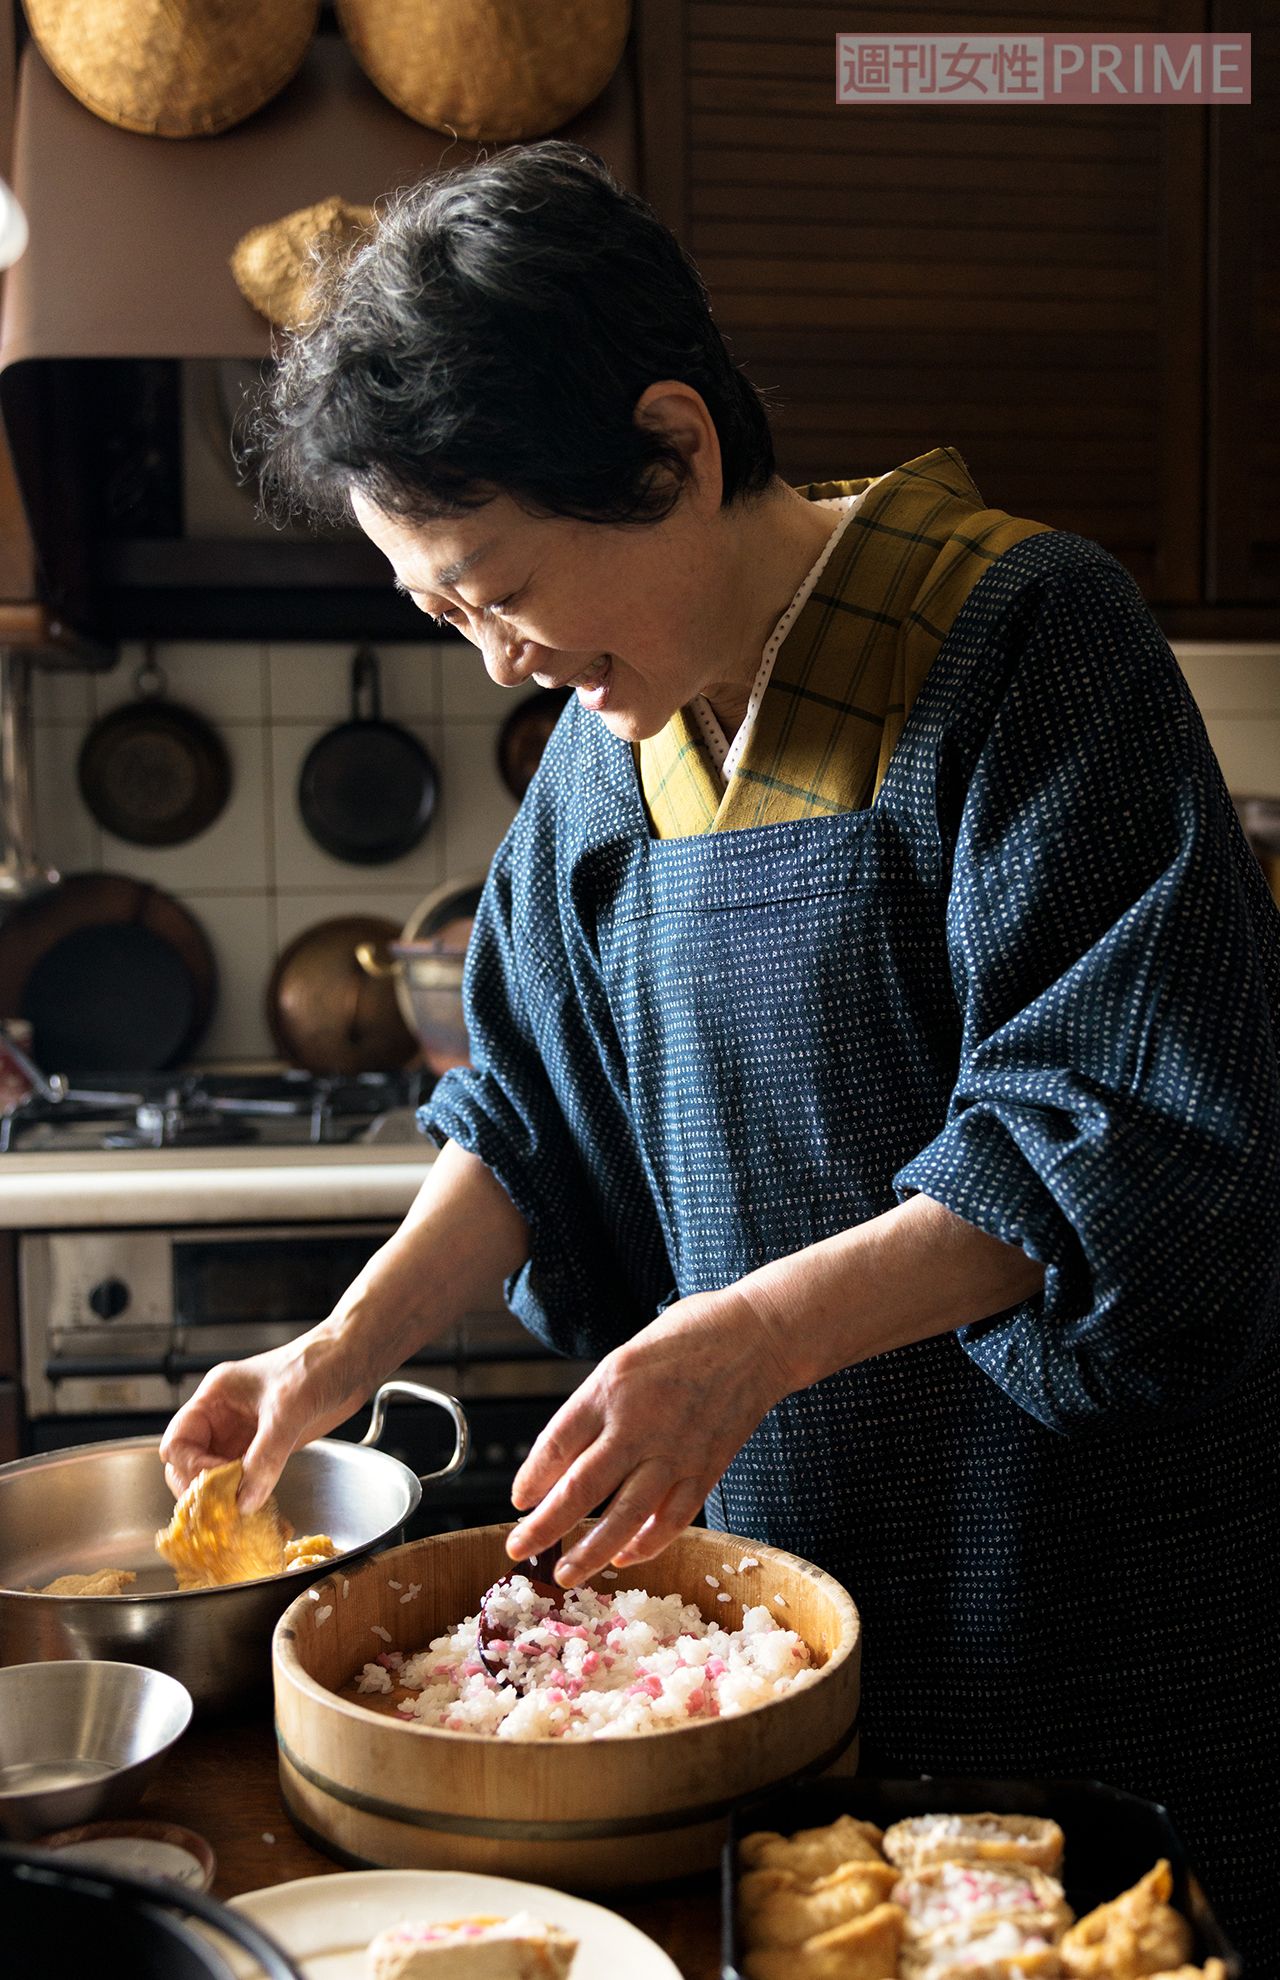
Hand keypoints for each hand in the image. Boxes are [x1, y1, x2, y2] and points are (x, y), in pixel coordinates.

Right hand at [160, 1329, 365, 1513]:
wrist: (353, 1360)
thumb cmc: (318, 1365)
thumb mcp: (288, 1409)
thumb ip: (266, 1456)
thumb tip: (244, 1500)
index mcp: (215, 1397)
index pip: (178, 1441)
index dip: (190, 1469)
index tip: (215, 1487)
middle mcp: (222, 1417)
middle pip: (189, 1464)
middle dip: (202, 1489)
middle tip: (223, 1510)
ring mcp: (243, 1434)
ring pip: (215, 1476)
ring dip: (223, 1497)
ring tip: (239, 1517)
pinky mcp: (265, 1447)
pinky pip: (243, 1478)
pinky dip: (245, 1496)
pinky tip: (256, 1510)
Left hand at [505, 1286, 796, 1584]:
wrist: (756, 1337)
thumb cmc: (685, 1338)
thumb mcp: (625, 1358)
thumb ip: (593, 1407)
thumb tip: (559, 1462)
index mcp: (612, 1387)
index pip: (558, 1442)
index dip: (533, 1477)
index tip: (518, 1501)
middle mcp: (639, 1423)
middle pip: (582, 1488)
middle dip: (544, 1526)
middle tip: (517, 1549)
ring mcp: (676, 1450)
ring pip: (626, 1516)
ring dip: (591, 1551)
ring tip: (565, 1573)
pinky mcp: (706, 1468)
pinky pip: (672, 1518)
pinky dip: (647, 1545)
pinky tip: (624, 1558)